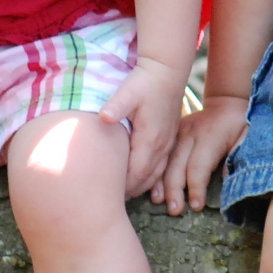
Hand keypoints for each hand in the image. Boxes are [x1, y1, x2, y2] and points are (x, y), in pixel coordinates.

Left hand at [100, 57, 187, 197]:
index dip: (123, 186)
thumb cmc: (144, 81)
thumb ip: (116, 106)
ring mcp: (168, 142)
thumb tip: (103, 118)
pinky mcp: (169, 138)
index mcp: (150, 138)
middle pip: (147, 178)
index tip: (106, 196)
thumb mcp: (128, 91)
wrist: (167, 70)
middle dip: (130, 191)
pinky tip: (142, 182)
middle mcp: (162, 144)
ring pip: (156, 174)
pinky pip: (162, 166)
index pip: (136, 172)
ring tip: (123, 195)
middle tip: (111, 201)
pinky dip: (152, 178)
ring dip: (141, 186)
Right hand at [155, 94, 249, 215]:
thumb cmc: (239, 125)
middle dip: (175, 189)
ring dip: (160, 182)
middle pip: (177, 165)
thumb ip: (239, 154)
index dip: (196, 188)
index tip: (196, 206)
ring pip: (164, 160)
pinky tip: (151, 187)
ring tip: (158, 201)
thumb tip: (228, 178)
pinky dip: (154, 171)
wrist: (225, 103)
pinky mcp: (171, 134)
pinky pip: (160, 154)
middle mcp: (190, 134)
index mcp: (210, 137)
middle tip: (175, 210)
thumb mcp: (247, 135)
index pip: (199, 166)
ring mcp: (177, 132)